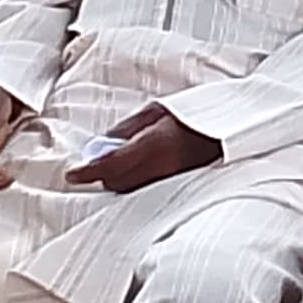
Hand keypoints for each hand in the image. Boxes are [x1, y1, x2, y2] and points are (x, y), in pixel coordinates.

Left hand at [65, 103, 220, 191]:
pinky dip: (134, 185)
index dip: (88, 171)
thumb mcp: (157, 110)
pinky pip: (146, 192)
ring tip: (119, 165)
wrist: (230, 131)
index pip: (110, 164)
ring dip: (117, 181)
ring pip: (129, 190)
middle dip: (102, 174)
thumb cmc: (195, 115)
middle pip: (116, 182)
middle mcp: (160, 167)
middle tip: (98, 161)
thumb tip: (104, 142)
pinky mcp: (178, 188)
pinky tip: (137, 173)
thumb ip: (128, 128)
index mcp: (153, 144)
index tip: (72, 174)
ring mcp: (170, 181)